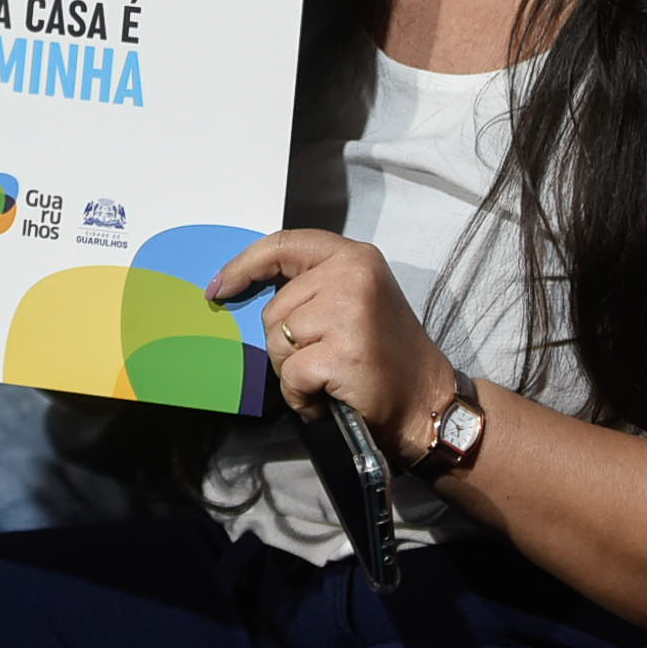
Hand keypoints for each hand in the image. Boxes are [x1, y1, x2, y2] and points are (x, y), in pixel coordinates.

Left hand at [210, 229, 455, 463]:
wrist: (427, 402)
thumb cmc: (384, 355)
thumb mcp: (355, 299)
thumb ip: (312, 287)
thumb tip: (242, 287)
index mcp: (354, 256)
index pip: (283, 245)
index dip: (244, 266)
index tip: (219, 287)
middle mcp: (352, 274)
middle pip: (274, 307)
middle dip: (284, 343)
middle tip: (320, 360)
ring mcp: (348, 312)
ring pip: (277, 340)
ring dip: (292, 370)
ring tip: (327, 378)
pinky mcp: (342, 351)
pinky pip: (290, 374)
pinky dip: (300, 395)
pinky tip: (326, 398)